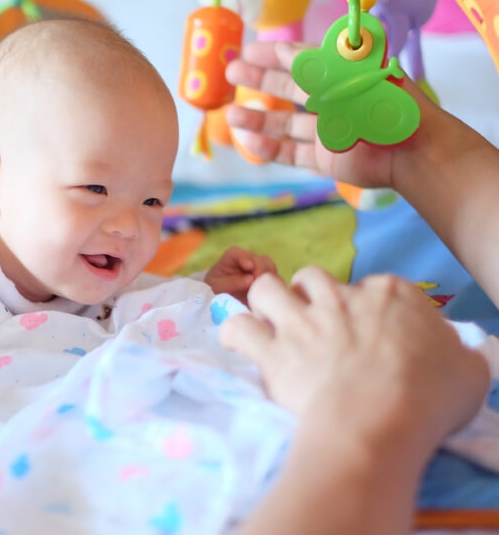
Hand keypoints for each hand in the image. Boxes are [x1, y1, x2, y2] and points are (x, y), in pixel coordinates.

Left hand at [204, 245, 276, 304]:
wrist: (220, 301)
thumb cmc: (214, 290)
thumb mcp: (217, 287)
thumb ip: (231, 282)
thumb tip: (251, 279)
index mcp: (232, 258)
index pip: (238, 253)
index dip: (245, 258)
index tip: (249, 266)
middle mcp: (249, 262)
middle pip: (261, 260)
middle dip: (261, 271)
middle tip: (259, 284)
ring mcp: (260, 272)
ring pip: (272, 271)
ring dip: (270, 281)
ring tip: (264, 293)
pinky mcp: (268, 284)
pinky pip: (277, 283)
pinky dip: (276, 289)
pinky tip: (270, 298)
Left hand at [220, 266, 488, 452]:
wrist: (377, 422)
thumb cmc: (431, 397)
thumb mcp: (466, 369)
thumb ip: (452, 351)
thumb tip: (450, 352)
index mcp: (390, 294)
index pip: (372, 287)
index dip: (366, 309)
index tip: (370, 335)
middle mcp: (339, 297)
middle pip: (312, 278)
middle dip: (308, 296)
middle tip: (314, 324)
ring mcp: (300, 320)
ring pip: (266, 287)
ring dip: (265, 303)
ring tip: (271, 324)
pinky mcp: (271, 350)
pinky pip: (236, 327)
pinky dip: (235, 335)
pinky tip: (242, 345)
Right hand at [224, 40, 435, 189]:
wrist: (408, 149)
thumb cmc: (382, 103)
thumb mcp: (348, 72)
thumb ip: (317, 61)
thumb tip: (285, 49)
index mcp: (341, 76)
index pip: (303, 61)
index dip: (275, 54)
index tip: (250, 49)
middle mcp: (332, 102)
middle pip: (288, 88)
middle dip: (259, 79)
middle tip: (231, 71)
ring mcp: (326, 132)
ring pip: (284, 123)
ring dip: (256, 117)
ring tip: (229, 112)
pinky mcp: (324, 159)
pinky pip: (290, 154)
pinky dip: (267, 149)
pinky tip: (247, 141)